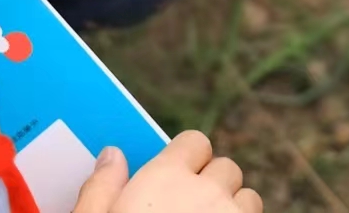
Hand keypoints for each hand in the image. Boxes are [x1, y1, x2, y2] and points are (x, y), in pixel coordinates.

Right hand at [73, 132, 261, 212]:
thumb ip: (102, 189)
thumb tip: (113, 155)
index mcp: (166, 179)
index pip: (194, 142)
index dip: (185, 157)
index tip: (174, 176)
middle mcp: (207, 191)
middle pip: (225, 169)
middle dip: (210, 184)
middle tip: (187, 210)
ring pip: (247, 198)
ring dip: (232, 208)